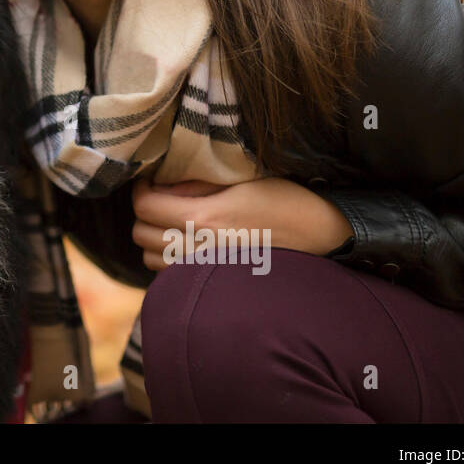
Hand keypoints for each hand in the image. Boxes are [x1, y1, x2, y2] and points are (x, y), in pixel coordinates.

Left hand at [131, 176, 354, 271]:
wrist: (323, 235)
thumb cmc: (287, 200)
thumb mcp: (241, 179)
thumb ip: (198, 184)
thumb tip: (165, 185)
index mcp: (205, 217)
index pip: (144, 207)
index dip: (140, 190)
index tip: (148, 182)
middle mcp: (200, 248)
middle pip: (141, 234)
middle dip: (144, 214)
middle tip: (159, 200)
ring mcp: (207, 270)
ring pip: (151, 259)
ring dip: (154, 239)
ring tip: (172, 223)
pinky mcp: (216, 283)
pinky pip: (172, 276)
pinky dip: (168, 260)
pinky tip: (186, 245)